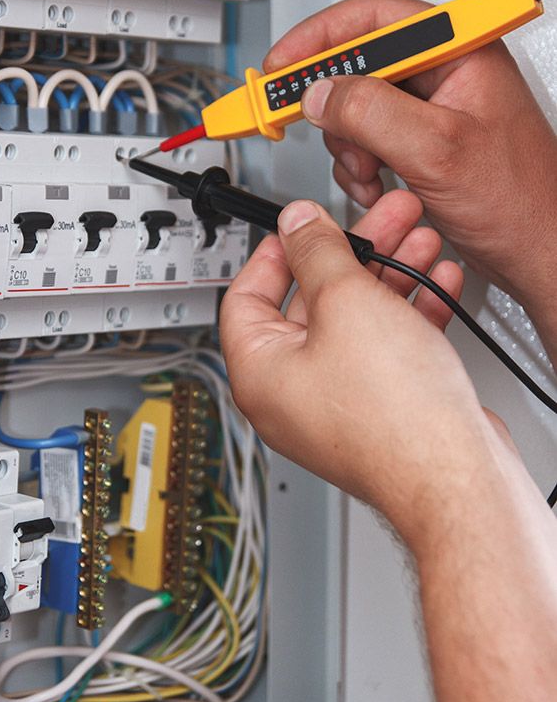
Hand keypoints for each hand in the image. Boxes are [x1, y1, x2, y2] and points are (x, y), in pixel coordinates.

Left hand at [220, 191, 502, 545]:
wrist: (456, 479)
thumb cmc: (393, 416)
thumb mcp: (346, 302)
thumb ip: (318, 251)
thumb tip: (296, 223)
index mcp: (260, 372)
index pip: (246, 296)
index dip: (276, 252)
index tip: (304, 227)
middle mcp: (293, 393)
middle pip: (312, 303)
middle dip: (354, 254)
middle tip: (383, 223)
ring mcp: (339, 405)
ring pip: (358, 321)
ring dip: (390, 275)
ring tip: (420, 242)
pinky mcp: (383, 410)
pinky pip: (388, 348)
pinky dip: (410, 312)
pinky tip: (438, 284)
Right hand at [264, 0, 556, 321]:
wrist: (539, 251)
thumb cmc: (521, 201)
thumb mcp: (437, 150)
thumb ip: (371, 113)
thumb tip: (320, 93)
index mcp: (458, 50)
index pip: (371, 19)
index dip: (317, 40)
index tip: (279, 67)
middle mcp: (445, 72)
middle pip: (358, 67)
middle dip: (337, 112)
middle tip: (318, 131)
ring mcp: (433, 109)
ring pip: (358, 110)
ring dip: (351, 148)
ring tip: (371, 175)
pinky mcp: (424, 142)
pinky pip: (370, 141)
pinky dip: (362, 167)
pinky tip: (380, 187)